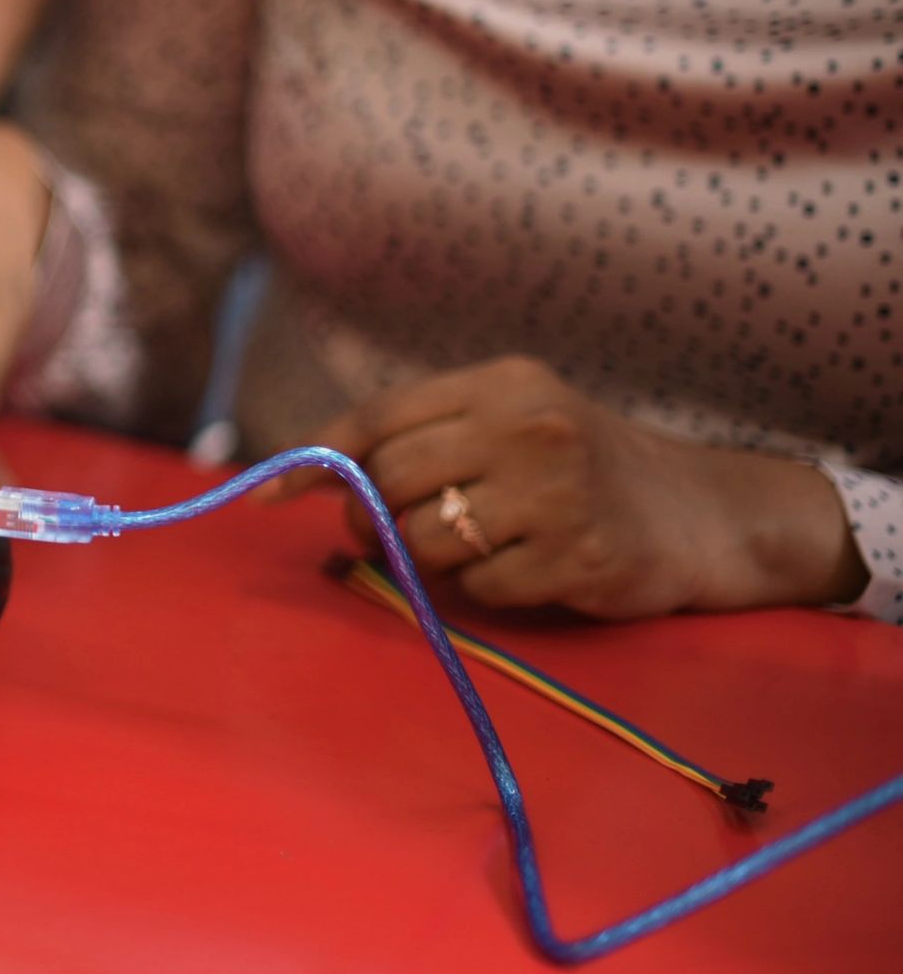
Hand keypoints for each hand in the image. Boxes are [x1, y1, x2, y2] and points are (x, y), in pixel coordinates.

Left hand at [307, 356, 867, 618]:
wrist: (705, 514)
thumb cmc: (583, 468)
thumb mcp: (511, 423)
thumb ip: (428, 437)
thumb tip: (324, 481)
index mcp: (500, 384)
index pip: (380, 417)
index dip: (317, 458)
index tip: (268, 495)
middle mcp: (526, 427)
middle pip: (392, 480)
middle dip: (368, 517)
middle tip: (380, 534)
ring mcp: (556, 492)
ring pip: (427, 538)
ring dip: (429, 558)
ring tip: (472, 546)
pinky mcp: (577, 556)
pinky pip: (480, 587)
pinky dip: (487, 589)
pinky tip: (527, 569)